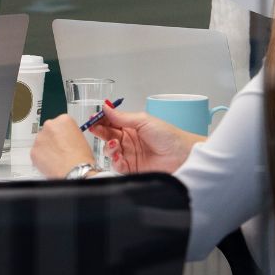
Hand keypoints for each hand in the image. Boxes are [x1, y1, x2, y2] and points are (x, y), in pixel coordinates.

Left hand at [30, 114, 96, 178]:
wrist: (75, 171)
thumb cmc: (81, 158)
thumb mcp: (80, 138)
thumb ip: (69, 134)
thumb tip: (64, 138)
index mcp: (63, 120)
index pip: (59, 123)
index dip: (62, 133)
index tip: (63, 138)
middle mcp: (49, 126)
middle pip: (48, 131)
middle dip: (52, 139)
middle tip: (59, 149)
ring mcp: (40, 138)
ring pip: (41, 142)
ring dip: (46, 148)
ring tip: (56, 158)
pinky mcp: (33, 151)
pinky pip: (36, 153)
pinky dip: (41, 158)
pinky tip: (50, 163)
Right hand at [87, 102, 202, 174]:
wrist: (181, 155)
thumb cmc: (168, 136)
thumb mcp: (143, 121)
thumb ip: (122, 116)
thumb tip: (105, 107)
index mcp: (131, 127)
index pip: (111, 122)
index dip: (101, 120)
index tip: (93, 118)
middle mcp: (128, 140)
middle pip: (107, 135)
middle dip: (99, 131)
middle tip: (94, 128)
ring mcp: (129, 154)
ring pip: (109, 150)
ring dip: (108, 147)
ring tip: (113, 144)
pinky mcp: (131, 168)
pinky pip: (116, 165)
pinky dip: (114, 160)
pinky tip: (118, 155)